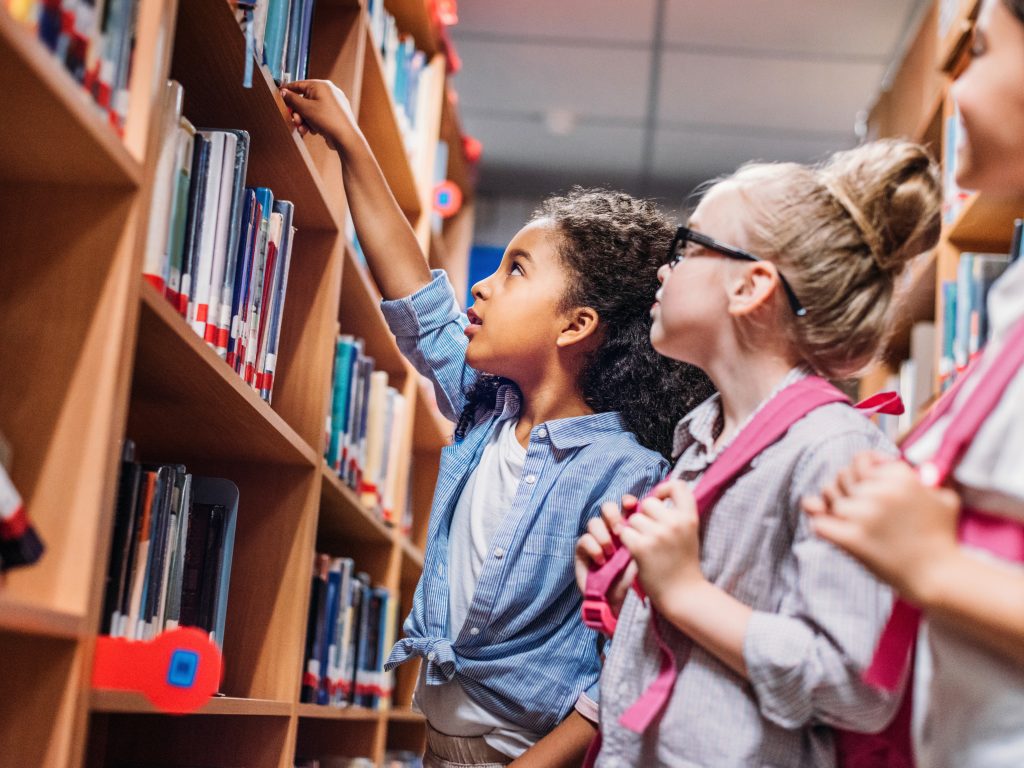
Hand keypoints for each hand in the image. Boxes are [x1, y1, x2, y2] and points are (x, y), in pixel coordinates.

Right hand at [279, 79, 359, 151]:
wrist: (346, 138)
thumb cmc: (328, 120)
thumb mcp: (305, 108)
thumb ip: (292, 99)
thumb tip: (283, 92)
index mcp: (321, 85)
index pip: (299, 84)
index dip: (288, 91)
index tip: (279, 96)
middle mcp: (328, 92)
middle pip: (304, 99)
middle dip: (297, 112)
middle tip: (295, 119)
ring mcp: (333, 104)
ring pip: (311, 110)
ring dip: (304, 120)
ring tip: (303, 129)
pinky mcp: (334, 115)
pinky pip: (319, 116)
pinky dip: (313, 123)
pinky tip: (312, 131)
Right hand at [575, 497, 637, 616]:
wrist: (619, 601)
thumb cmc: (633, 580)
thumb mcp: (642, 555)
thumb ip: (642, 536)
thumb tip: (645, 516)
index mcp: (628, 528)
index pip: (625, 506)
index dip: (627, 501)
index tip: (632, 505)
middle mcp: (610, 531)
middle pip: (607, 508)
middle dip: (612, 514)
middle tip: (620, 530)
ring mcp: (595, 540)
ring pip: (594, 522)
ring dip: (603, 535)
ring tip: (611, 552)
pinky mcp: (582, 552)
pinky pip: (584, 539)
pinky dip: (593, 548)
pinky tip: (602, 561)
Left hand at [619, 480, 705, 610]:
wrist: (683, 593)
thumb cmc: (683, 562)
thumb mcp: (689, 533)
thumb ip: (677, 514)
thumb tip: (655, 495)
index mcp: (689, 517)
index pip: (678, 485)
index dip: (664, 489)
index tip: (660, 502)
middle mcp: (674, 523)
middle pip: (647, 503)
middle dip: (645, 516)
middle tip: (651, 534)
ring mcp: (657, 535)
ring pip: (633, 519)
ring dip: (635, 531)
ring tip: (647, 546)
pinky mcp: (641, 547)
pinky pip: (625, 533)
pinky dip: (627, 542)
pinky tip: (637, 552)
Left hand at [802, 452, 961, 604]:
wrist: (940, 576)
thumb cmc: (940, 537)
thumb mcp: (941, 498)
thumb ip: (918, 476)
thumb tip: (879, 462)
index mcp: (901, 476)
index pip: (860, 460)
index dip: (861, 473)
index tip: (870, 488)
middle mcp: (882, 491)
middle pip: (842, 477)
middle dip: (846, 489)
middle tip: (862, 509)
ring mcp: (866, 515)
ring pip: (830, 498)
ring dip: (836, 509)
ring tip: (855, 523)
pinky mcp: (854, 540)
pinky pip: (819, 523)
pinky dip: (822, 526)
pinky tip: (836, 534)